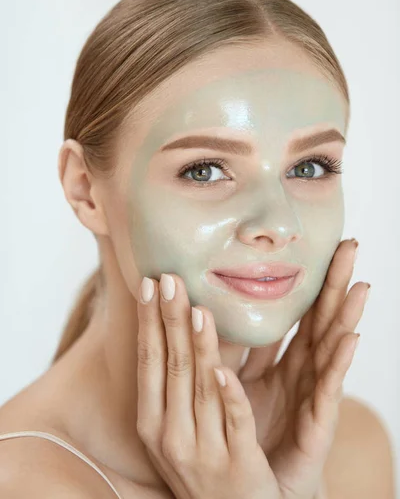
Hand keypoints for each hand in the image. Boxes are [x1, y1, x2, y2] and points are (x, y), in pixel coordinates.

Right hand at [136, 272, 282, 498]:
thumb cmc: (200, 461)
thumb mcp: (175, 426)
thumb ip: (174, 383)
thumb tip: (176, 325)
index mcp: (152, 422)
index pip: (148, 361)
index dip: (148, 321)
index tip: (148, 283)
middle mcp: (171, 435)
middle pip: (171, 366)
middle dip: (170, 319)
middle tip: (170, 278)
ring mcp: (204, 450)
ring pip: (200, 387)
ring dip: (199, 346)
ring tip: (199, 307)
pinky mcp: (238, 463)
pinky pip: (234, 422)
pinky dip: (229, 395)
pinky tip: (224, 370)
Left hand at [238, 238, 368, 496]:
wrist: (256, 486)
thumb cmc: (249, 431)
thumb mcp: (235, 380)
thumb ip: (231, 347)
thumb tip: (207, 305)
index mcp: (283, 359)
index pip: (300, 310)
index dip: (311, 279)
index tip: (322, 243)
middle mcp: (303, 371)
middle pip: (321, 318)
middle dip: (335, 283)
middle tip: (351, 245)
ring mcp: (314, 393)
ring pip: (332, 346)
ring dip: (345, 314)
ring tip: (360, 285)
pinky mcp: (318, 420)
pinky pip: (328, 388)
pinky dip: (339, 362)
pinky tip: (349, 338)